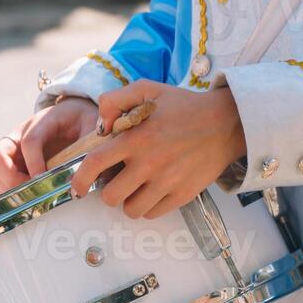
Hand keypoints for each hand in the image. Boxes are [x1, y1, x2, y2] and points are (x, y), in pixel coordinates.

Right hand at [0, 98, 98, 193]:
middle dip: (11, 177)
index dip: (35, 164)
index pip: (29, 142)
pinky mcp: (10, 165)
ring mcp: (11, 150)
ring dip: (6, 186)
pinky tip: (27, 196)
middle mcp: (19, 135)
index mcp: (41, 121)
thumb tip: (86, 175)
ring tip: (29, 195)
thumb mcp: (91, 126)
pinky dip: (7, 192)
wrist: (74, 116)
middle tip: (32, 191)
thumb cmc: (82, 121)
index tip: (44, 181)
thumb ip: (89, 145)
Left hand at [69, 81, 245, 219]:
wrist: (225, 123)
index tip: (77, 187)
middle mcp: (149, 163)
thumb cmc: (184, 106)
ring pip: (131, 210)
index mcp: (136, 138)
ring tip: (135, 187)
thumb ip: (116, 99)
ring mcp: (167, 182)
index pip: (96, 164)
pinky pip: (152, 214)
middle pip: (110, 196)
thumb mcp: (148, 89)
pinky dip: (147, 207)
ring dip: (127, 201)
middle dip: (107, 190)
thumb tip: (100, 124)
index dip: (80, 180)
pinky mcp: (182, 195)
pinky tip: (152, 192)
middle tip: (116, 180)